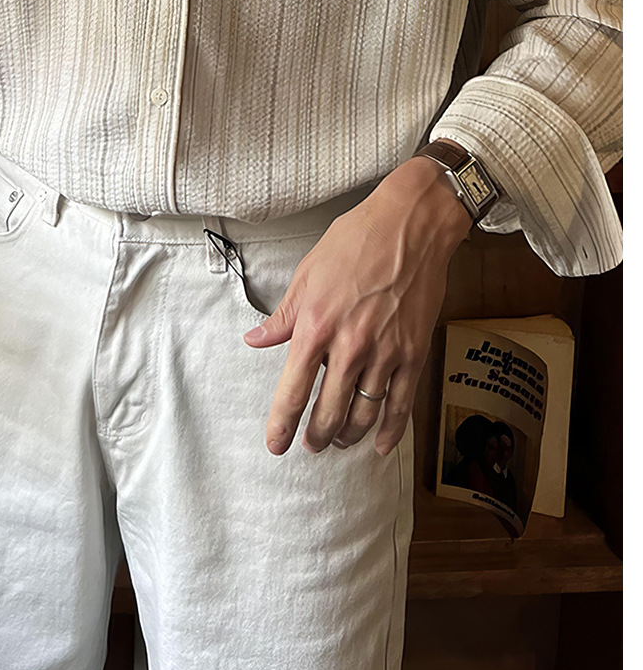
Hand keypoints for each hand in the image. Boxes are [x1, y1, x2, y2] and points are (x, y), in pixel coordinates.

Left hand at [244, 156, 471, 456]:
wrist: (411, 224)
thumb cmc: (356, 241)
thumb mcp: (308, 273)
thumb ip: (283, 316)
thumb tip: (255, 340)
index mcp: (315, 326)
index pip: (293, 390)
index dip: (282, 424)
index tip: (275, 445)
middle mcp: (349, 346)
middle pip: (328, 411)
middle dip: (316, 436)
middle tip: (310, 445)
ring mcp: (385, 352)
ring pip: (364, 413)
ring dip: (348, 434)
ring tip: (339, 441)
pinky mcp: (414, 352)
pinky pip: (401, 403)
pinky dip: (391, 430)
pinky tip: (382, 445)